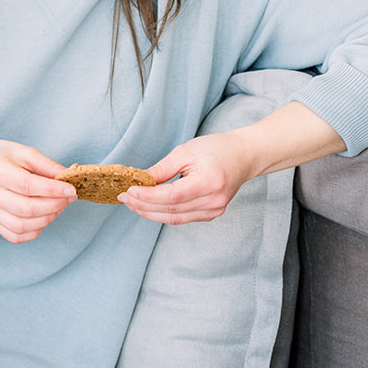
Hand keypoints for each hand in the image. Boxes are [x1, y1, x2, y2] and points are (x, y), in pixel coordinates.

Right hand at [0, 140, 75, 242]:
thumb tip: (69, 176)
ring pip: (23, 226)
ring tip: (58, 206)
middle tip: (69, 198)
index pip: (27, 186)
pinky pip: (16, 236)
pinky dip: (35, 230)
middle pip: (27, 209)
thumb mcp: (21, 152)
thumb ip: (46, 164)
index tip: (71, 189)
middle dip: (55, 205)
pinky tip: (44, 217)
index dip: (53, 190)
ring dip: (48, 218)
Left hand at [119, 131, 252, 224]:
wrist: (243, 157)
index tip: (129, 191)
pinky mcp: (211, 214)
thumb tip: (139, 181)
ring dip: (150, 212)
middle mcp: (214, 201)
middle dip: (143, 205)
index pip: (172, 196)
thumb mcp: (187, 151)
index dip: (148, 196)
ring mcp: (214, 210)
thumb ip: (162, 169)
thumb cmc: (217, 149)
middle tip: (124, 197)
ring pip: (174, 218)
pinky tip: (149, 206)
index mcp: (210, 182)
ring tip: (132, 203)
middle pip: (171, 210)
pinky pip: (181, 218)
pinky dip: (163, 213)